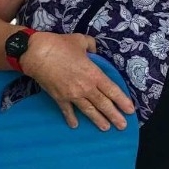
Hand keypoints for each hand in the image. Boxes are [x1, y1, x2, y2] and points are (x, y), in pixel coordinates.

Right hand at [20, 32, 134, 130]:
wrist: (37, 54)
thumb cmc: (60, 45)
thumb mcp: (81, 40)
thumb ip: (91, 46)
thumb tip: (94, 51)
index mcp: (94, 74)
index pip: (112, 90)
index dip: (122, 101)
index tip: (130, 110)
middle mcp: (86, 87)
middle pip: (103, 104)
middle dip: (114, 116)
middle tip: (122, 126)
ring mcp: (72, 94)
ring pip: (88, 110)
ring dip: (98, 120)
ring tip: (106, 128)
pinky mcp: (59, 97)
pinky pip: (67, 110)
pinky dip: (71, 118)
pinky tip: (75, 125)